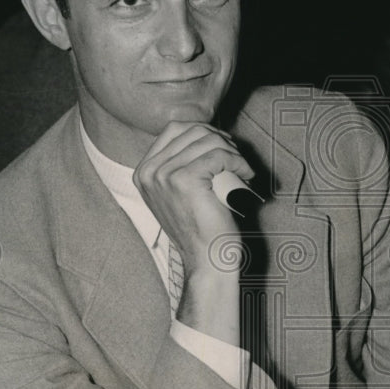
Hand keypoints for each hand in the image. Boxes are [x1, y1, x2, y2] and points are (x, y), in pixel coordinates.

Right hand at [133, 121, 254, 275]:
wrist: (206, 258)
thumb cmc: (201, 227)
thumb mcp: (180, 192)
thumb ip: (181, 164)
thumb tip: (206, 134)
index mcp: (143, 172)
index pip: (175, 129)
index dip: (204, 132)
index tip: (224, 147)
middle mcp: (148, 172)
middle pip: (192, 131)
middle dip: (221, 139)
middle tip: (237, 158)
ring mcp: (163, 175)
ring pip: (207, 141)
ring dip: (232, 151)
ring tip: (242, 169)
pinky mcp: (183, 180)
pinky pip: (218, 155)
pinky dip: (237, 161)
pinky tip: (245, 174)